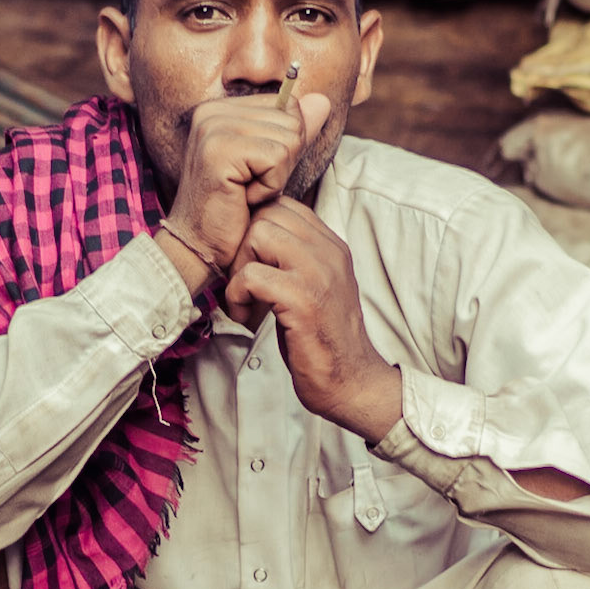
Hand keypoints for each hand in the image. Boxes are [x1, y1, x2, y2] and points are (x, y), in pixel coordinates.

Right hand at [160, 93, 330, 278]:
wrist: (200, 247)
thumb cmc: (235, 210)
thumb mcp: (272, 166)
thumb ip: (296, 132)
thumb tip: (323, 100)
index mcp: (222, 109)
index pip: (287, 105)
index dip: (286, 146)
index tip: (254, 172)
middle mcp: (213, 111)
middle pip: (292, 121)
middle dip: (283, 163)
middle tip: (250, 187)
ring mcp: (212, 127)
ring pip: (289, 140)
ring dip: (277, 177)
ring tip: (246, 192)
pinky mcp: (218, 149)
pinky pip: (277, 158)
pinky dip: (270, 187)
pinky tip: (244, 198)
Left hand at [224, 198, 402, 442]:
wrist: (352, 382)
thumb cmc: (325, 340)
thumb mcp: (316, 287)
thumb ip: (297, 259)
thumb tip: (255, 239)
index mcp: (333, 246)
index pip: (284, 205)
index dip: (256, 230)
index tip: (253, 264)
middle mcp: (329, 253)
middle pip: (267, 214)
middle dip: (243, 247)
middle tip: (245, 283)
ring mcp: (318, 274)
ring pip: (258, 235)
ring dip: (239, 268)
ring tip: (245, 298)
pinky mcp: (303, 300)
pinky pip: (251, 276)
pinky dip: (237, 295)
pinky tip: (245, 316)